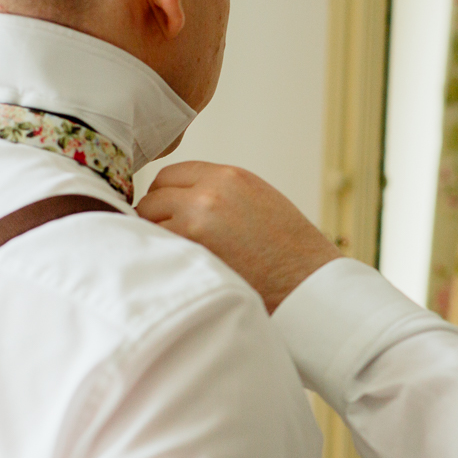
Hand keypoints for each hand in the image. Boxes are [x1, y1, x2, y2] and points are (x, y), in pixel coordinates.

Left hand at [138, 162, 340, 311]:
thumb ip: (219, 193)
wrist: (308, 282)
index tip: (168, 214)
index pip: (170, 175)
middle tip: (171, 240)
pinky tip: (179, 268)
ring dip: (157, 238)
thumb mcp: (256, 200)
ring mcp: (196, 221)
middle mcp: (208, 193)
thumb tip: (179, 202)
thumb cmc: (289, 249)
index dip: (165, 196)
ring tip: (179, 256)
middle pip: (153, 197)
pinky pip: (157, 248)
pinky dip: (162, 257)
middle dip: (156, 217)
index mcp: (228, 176)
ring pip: (149, 223)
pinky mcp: (192, 251)